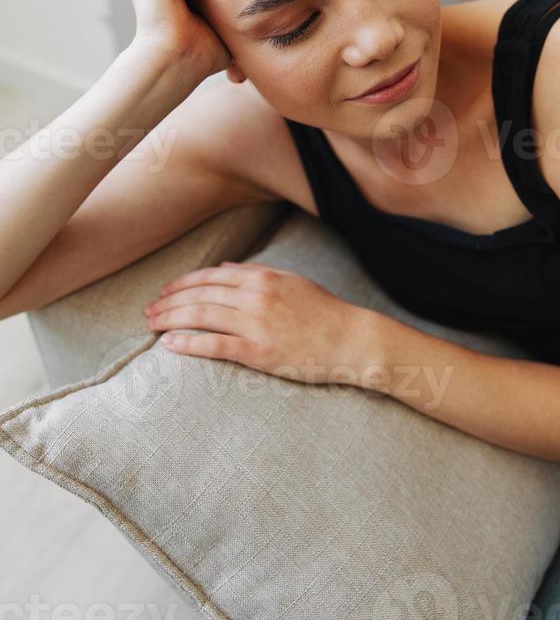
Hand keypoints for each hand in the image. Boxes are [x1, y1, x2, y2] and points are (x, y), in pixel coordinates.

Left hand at [142, 261, 376, 387]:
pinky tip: (170, 345)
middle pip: (199, 295)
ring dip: (170, 320)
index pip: (210, 276)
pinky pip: (215, 345)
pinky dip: (189, 343)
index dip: (182, 284)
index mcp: (262, 277)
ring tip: (152, 325)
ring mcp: (256, 323)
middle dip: (168, 302)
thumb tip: (223, 268)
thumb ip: (256, 274)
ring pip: (201, 316)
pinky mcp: (258, 350)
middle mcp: (255, 296)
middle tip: (148, 311)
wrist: (350, 339)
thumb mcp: (290, 282)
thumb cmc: (323, 312)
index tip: (164, 292)